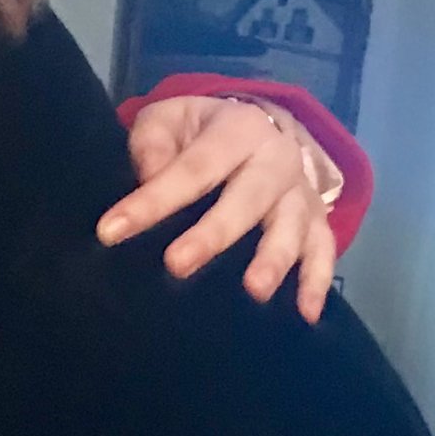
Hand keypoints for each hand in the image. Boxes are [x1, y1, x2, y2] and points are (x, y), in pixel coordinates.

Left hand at [99, 94, 342, 320]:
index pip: (192, 167)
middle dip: (213, 233)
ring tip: (255, 292)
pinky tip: (305, 315)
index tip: (111, 231)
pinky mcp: (316, 223)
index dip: (153, 200)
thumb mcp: (170, 120)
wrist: (256, 130)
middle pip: (247, 198)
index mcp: (237, 129)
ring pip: (291, 226)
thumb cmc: (199, 133)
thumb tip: (147, 176)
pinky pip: (323, 251)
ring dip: (274, 259)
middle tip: (178, 265)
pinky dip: (317, 281)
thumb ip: (154, 143)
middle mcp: (276, 158)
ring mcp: (300, 193)